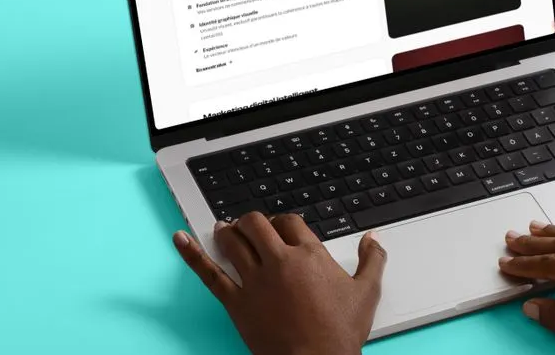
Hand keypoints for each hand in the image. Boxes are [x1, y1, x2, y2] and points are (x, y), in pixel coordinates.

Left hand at [173, 211, 386, 354]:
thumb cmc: (339, 334)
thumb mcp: (367, 293)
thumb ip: (372, 259)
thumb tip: (374, 238)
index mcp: (310, 255)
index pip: (290, 221)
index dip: (284, 221)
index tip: (284, 228)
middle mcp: (279, 261)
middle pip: (258, 223)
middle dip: (254, 221)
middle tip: (253, 226)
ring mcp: (255, 280)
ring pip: (233, 241)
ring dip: (228, 231)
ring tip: (226, 229)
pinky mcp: (236, 301)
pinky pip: (209, 273)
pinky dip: (192, 254)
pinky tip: (180, 239)